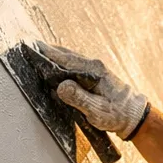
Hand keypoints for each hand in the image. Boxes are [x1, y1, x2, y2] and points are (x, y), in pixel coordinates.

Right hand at [32, 41, 149, 138]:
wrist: (134, 116)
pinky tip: (54, 66)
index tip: (30, 46)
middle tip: (27, 47)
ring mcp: (94, 69)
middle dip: (47, 51)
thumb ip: (78, 98)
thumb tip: (60, 86)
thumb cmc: (117, 115)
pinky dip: (61, 63)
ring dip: (54, 56)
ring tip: (36, 53)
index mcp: (92, 71)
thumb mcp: (96, 111)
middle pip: (64, 54)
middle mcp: (93, 65)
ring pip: (69, 58)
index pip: (64, 59)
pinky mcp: (94, 75)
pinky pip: (73, 65)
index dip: (46, 53)